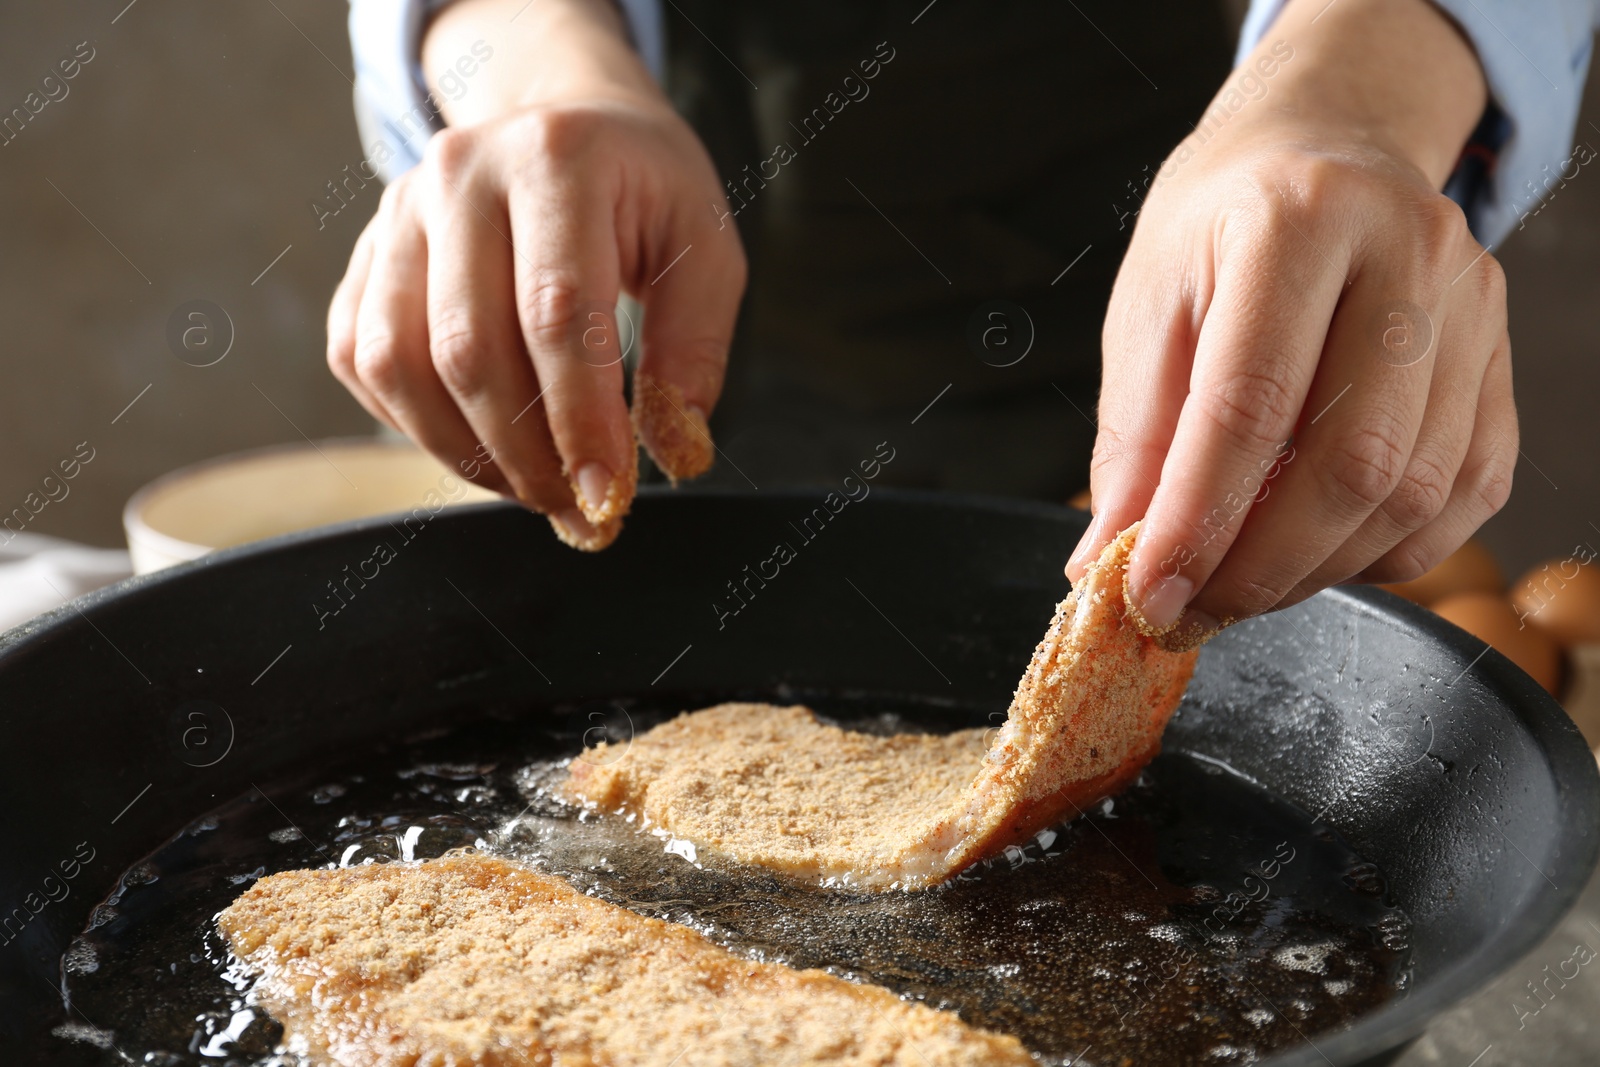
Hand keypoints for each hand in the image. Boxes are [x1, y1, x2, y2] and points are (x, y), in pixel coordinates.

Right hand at [326, 0, 744, 549]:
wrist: (570, 125)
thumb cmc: (644, 192)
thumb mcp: (705, 249)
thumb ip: (695, 348)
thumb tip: (673, 449)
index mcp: (556, 157)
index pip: (555, 314)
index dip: (579, 421)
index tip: (607, 496)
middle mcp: (458, 173)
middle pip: (469, 350)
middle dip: (525, 456)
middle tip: (578, 508)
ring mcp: (397, 211)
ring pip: (397, 365)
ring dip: (465, 453)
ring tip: (533, 484)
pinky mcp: (364, 255)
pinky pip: (360, 363)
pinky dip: (415, 426)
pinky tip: (479, 441)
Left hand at [1067, 0, 1510, 646]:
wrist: (1323, 148)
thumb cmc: (1220, 229)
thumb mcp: (1147, 309)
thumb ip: (1131, 443)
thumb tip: (1106, 567)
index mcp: (1296, 221)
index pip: (1249, 403)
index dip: (1196, 520)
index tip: (1148, 594)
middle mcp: (1407, 255)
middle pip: (1353, 462)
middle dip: (1263, 566)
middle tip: (1193, 611)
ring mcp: (1473, 307)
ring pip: (1415, 493)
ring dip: (1318, 570)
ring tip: (1241, 583)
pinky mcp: (1503, 359)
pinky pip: (1463, 496)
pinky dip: (1385, 553)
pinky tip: (1318, 550)